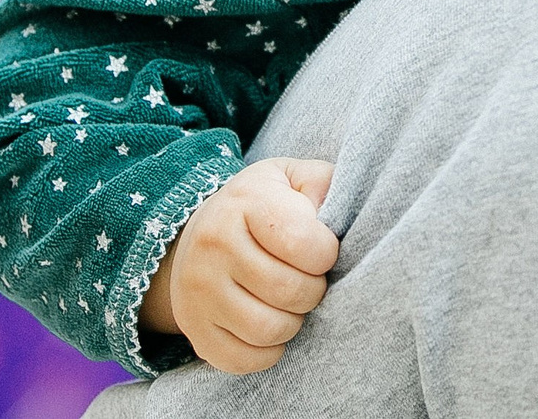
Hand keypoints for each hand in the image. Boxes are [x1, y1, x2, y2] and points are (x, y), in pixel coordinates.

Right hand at [138, 157, 338, 373]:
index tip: (320, 250)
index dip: (326, 253)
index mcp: (246, 201)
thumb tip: (343, 216)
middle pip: (291, 291)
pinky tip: (269, 323)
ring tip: (289, 302)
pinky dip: (268, 350)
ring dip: (293, 322)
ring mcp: (199, 291)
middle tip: (307, 279)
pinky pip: (246, 359)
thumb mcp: (293, 178)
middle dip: (313, 290)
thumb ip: (326, 185)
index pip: (306, 244)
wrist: (197, 232)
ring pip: (269, 330)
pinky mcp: (194, 329)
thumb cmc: (260, 207)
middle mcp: (214, 244)